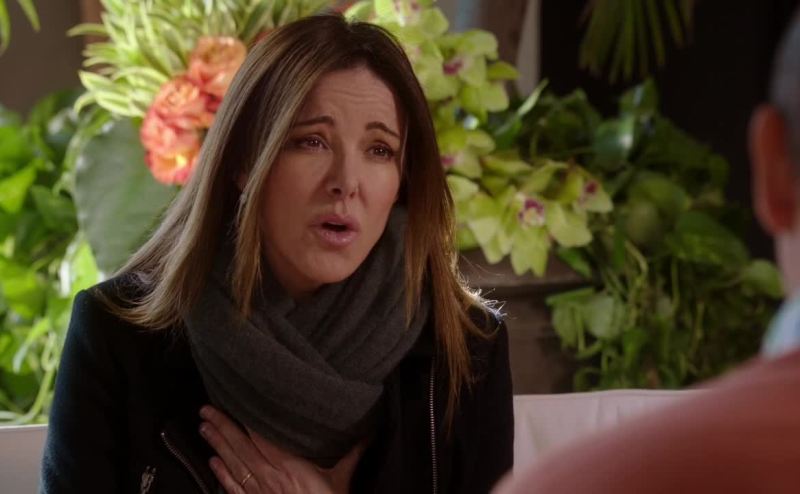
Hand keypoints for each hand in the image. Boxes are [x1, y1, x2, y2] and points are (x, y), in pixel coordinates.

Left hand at [199, 405, 363, 493]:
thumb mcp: (344, 480)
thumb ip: (352, 454)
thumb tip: (368, 430)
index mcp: (291, 466)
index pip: (263, 437)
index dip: (246, 420)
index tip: (233, 401)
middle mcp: (270, 477)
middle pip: (241, 448)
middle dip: (222, 427)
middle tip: (205, 410)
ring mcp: (260, 493)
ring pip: (234, 465)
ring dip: (217, 445)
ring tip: (203, 428)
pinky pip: (234, 489)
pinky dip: (221, 476)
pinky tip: (212, 463)